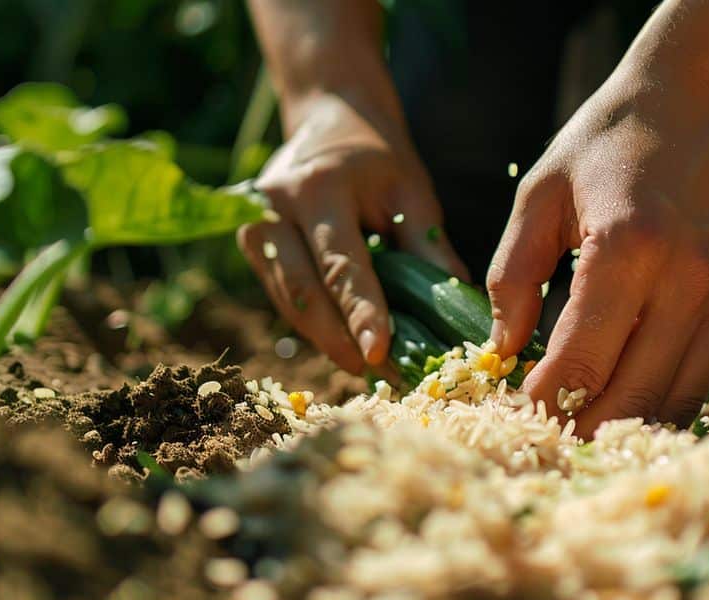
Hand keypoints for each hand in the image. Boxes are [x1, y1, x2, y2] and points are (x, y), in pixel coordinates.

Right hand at [237, 91, 467, 372]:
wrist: (328, 117)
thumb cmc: (378, 157)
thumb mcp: (411, 190)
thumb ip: (429, 247)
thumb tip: (457, 307)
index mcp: (317, 189)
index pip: (341, 265)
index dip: (361, 313)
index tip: (379, 354)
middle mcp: (273, 208)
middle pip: (304, 292)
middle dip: (339, 339)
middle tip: (376, 373)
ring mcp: (253, 226)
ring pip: (289, 301)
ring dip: (326, 339)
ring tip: (365, 367)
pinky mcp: (252, 243)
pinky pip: (284, 295)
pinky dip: (315, 324)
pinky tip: (344, 343)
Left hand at [487, 64, 708, 435]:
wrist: (694, 97)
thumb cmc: (605, 141)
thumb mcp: (538, 194)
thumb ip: (513, 276)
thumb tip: (502, 351)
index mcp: (627, 247)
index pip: (581, 363)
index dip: (543, 405)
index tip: (513, 418)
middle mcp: (685, 277)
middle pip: (631, 395)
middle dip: (580, 429)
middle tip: (542, 441)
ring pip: (673, 399)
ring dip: (623, 427)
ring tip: (580, 433)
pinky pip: (701, 376)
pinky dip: (661, 402)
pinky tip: (624, 404)